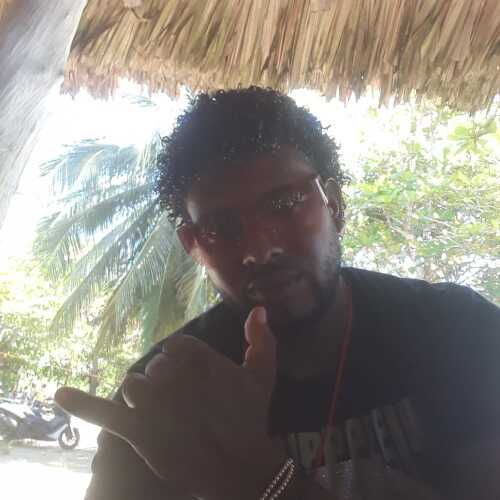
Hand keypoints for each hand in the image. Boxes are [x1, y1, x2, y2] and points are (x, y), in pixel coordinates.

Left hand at [55, 307, 286, 499]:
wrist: (238, 467)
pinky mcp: (138, 428)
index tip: (192, 384)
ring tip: (164, 417)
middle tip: (184, 408)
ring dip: (144, 399)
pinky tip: (61, 394)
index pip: (173, 347)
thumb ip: (262, 341)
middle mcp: (172, 373)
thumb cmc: (250, 420)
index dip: (181, 366)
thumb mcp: (263, 377)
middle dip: (165, 385)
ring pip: (134, 386)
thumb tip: (258, 309)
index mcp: (197, 355)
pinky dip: (82, 403)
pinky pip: (105, 412)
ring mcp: (153, 401)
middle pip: (153, 367)